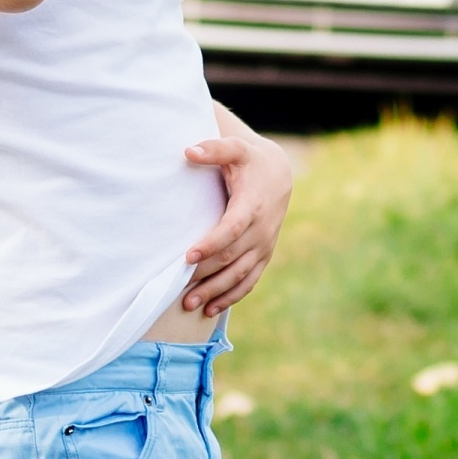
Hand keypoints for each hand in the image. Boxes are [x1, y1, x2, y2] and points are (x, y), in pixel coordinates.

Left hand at [179, 126, 292, 314]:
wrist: (278, 175)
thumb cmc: (249, 161)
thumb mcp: (235, 150)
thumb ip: (214, 149)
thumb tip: (188, 151)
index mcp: (252, 206)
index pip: (231, 230)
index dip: (210, 244)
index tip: (187, 256)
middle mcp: (261, 230)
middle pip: (231, 258)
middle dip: (205, 274)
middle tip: (178, 286)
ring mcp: (264, 246)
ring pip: (239, 275)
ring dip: (215, 291)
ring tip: (189, 303)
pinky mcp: (264, 256)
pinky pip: (249, 281)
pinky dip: (231, 296)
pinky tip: (210, 309)